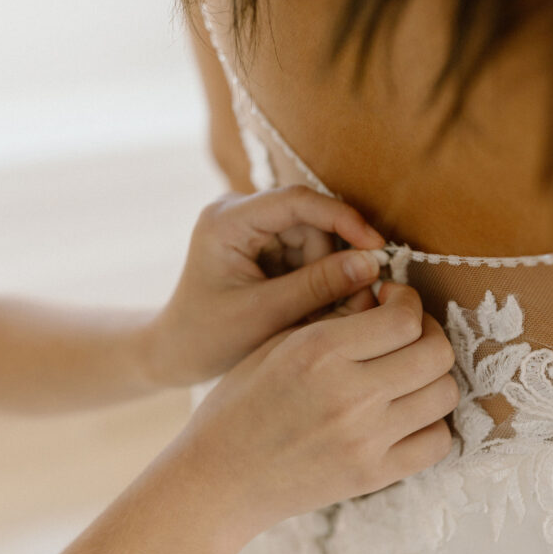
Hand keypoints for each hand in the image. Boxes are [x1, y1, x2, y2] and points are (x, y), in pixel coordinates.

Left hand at [143, 185, 386, 387]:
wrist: (175, 352)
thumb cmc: (208, 337)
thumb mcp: (265, 315)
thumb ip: (318, 287)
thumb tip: (372, 264)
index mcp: (227, 220)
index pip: (297, 200)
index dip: (343, 219)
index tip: (377, 248)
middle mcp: (239, 212)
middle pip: (310, 222)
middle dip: (330, 263)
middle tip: (340, 306)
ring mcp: (251, 226)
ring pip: (314, 240)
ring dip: (322, 276)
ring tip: (308, 316)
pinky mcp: (262, 243)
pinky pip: (306, 253)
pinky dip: (313, 281)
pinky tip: (301, 309)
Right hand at [173, 282, 459, 553]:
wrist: (219, 480)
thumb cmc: (240, 406)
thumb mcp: (276, 345)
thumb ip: (334, 319)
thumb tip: (384, 300)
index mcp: (319, 351)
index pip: (404, 317)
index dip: (408, 302)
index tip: (394, 304)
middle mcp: (349, 394)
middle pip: (436, 352)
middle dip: (429, 334)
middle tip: (409, 336)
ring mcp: (366, 439)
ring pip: (444, 393)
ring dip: (434, 377)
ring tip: (409, 376)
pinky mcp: (374, 475)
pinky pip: (438, 442)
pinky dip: (432, 424)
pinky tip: (408, 415)